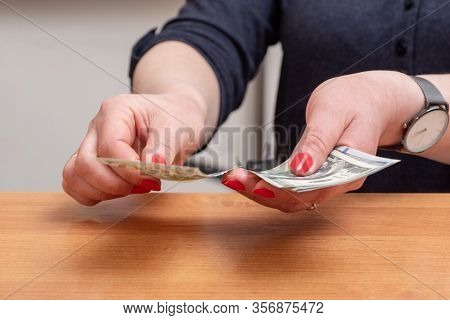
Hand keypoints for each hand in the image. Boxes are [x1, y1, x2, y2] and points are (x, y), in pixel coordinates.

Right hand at [62, 88, 207, 205]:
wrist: (177, 115)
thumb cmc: (176, 116)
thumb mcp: (178, 126)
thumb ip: (164, 147)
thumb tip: (150, 167)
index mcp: (117, 110)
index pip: (110, 147)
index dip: (129, 170)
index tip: (151, 179)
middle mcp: (98, 126)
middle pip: (86, 164)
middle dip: (115, 184)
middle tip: (143, 186)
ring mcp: (92, 143)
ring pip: (74, 175)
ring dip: (103, 191)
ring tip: (133, 187)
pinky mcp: (92, 161)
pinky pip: (75, 183)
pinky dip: (94, 194)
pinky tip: (120, 191)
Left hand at [221, 71, 423, 211]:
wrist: (372, 100)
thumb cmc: (357, 101)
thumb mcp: (334, 112)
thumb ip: (319, 141)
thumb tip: (300, 169)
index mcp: (349, 170)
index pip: (310, 191)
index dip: (278, 191)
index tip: (250, 183)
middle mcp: (339, 181)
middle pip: (297, 199)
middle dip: (262, 192)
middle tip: (232, 179)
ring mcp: (328, 180)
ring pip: (293, 197)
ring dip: (262, 191)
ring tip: (234, 178)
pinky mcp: (317, 173)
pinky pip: (292, 186)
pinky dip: (270, 184)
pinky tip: (249, 177)